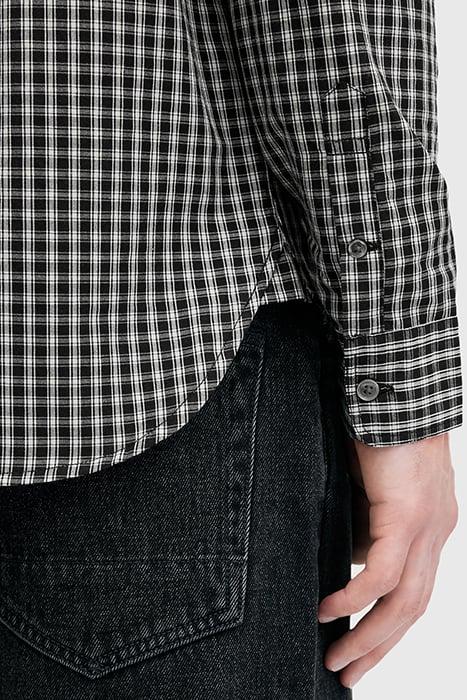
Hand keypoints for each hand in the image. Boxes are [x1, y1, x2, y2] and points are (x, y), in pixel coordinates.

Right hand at [318, 432, 458, 687]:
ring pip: (403, 602)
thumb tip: (351, 556)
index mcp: (430, 527)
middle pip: (412, 609)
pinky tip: (328, 612)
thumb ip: (367, 523)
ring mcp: (426, 528)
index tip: (362, 648)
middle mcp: (435, 534)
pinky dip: (354, 598)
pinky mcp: (408, 517)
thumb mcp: (370, 487)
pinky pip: (382, 574)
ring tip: (339, 660)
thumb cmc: (379, 430)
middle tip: (349, 674)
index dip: (389, 626)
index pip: (414, 591)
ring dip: (369, 636)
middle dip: (380, 646)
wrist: (395, 392)